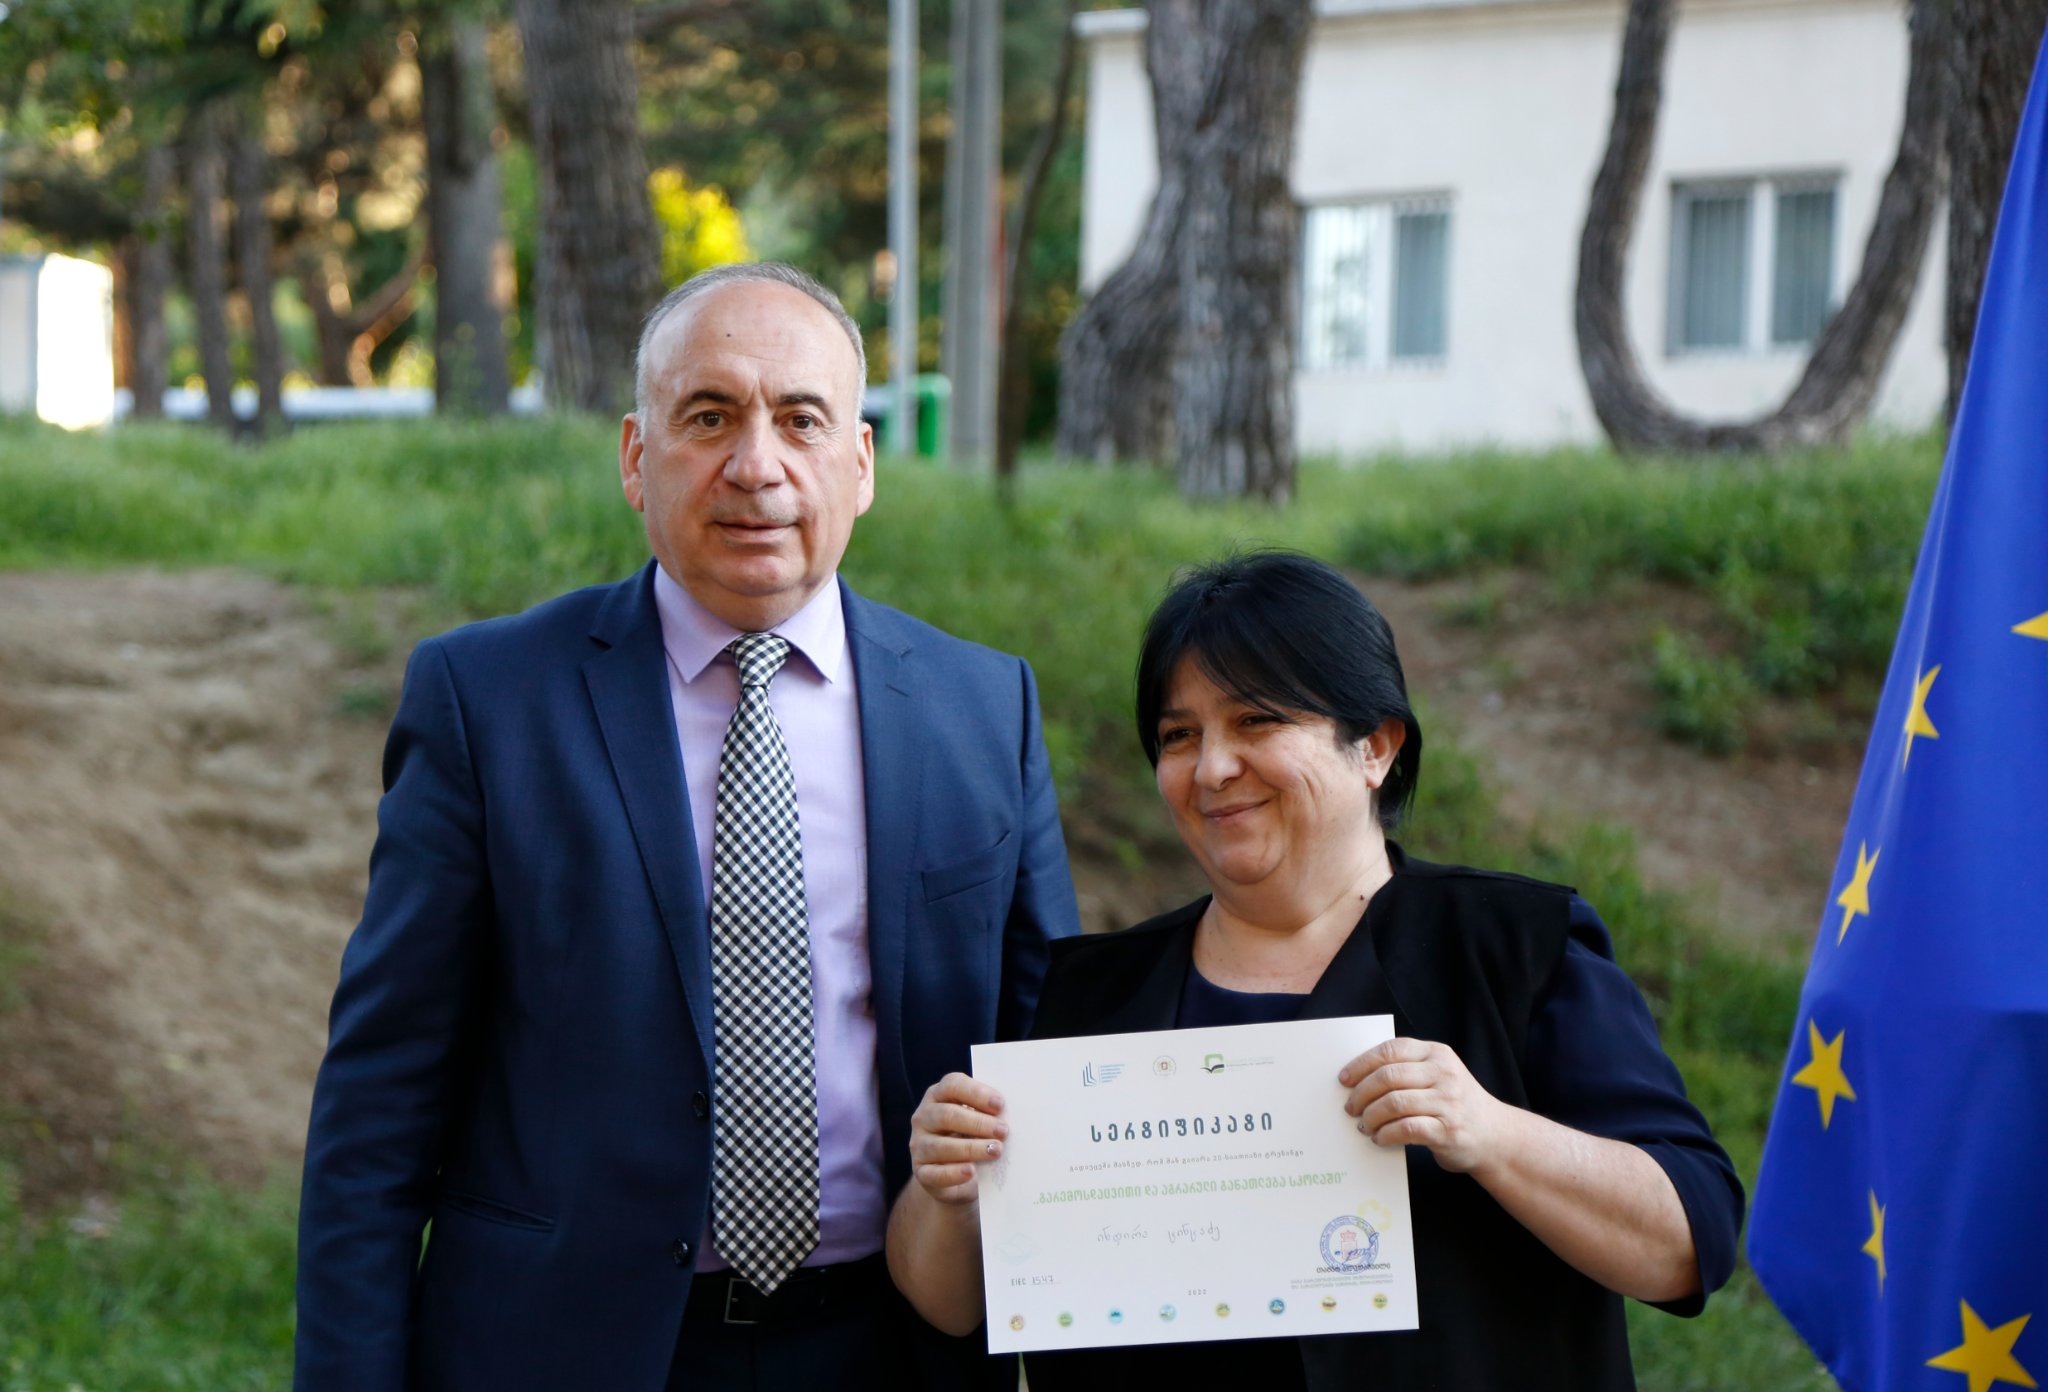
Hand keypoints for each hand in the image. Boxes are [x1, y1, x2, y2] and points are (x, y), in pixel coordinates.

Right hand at [908, 1072, 1006, 1205]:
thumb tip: (1008, 1116)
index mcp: (938, 1096)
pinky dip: (954, 1172)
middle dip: (978, 1123)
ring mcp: (919, 1145)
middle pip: (947, 1115)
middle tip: (1003, 1131)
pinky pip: (934, 1173)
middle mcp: (924, 1117)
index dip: (976, 1093)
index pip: (952, 1085)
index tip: (1000, 1104)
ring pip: (940, 1145)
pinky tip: (971, 1171)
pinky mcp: (921, 1171)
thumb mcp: (977, 1121)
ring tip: (995, 1151)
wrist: (953, 1175)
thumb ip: (988, 1114)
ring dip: (971, 1148)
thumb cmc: (969, 1137)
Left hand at [1339, 1037, 1509, 1174]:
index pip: (1391, 1049)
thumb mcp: (1438, 1076)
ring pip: (1394, 1103)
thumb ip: (1407, 1071)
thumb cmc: (1454, 1105)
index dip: (1362, 1063)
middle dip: (1362, 1093)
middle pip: (1388, 1076)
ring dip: (1371, 1117)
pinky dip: (1386, 1134)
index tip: (1344, 1079)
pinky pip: (1406, 1129)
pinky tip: (1380, 1139)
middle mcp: (1444, 1073)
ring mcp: (1448, 1102)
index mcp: (1437, 1054)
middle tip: (1350, 1108)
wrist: (1496, 1136)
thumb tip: (1356, 1080)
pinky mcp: (1448, 1130)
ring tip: (1364, 1126)